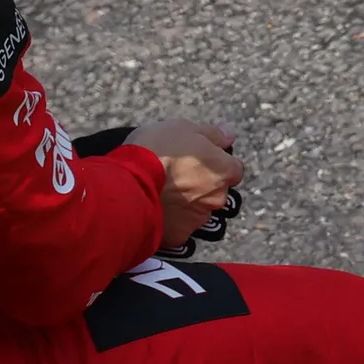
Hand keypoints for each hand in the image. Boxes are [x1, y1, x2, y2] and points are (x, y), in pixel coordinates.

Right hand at [127, 116, 244, 250]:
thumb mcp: (184, 128)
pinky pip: (181, 228)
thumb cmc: (157, 150)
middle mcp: (218, 197)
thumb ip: (212, 134)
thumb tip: (229, 135)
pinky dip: (173, 221)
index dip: (218, 163)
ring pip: (201, 213)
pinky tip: (157, 210)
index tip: (200, 159)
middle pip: (218, 193)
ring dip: (190, 205)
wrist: (129, 183)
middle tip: (179, 176)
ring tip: (166, 195)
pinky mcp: (180, 235)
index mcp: (223, 171)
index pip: (234, 169)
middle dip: (204, 187)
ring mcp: (200, 219)